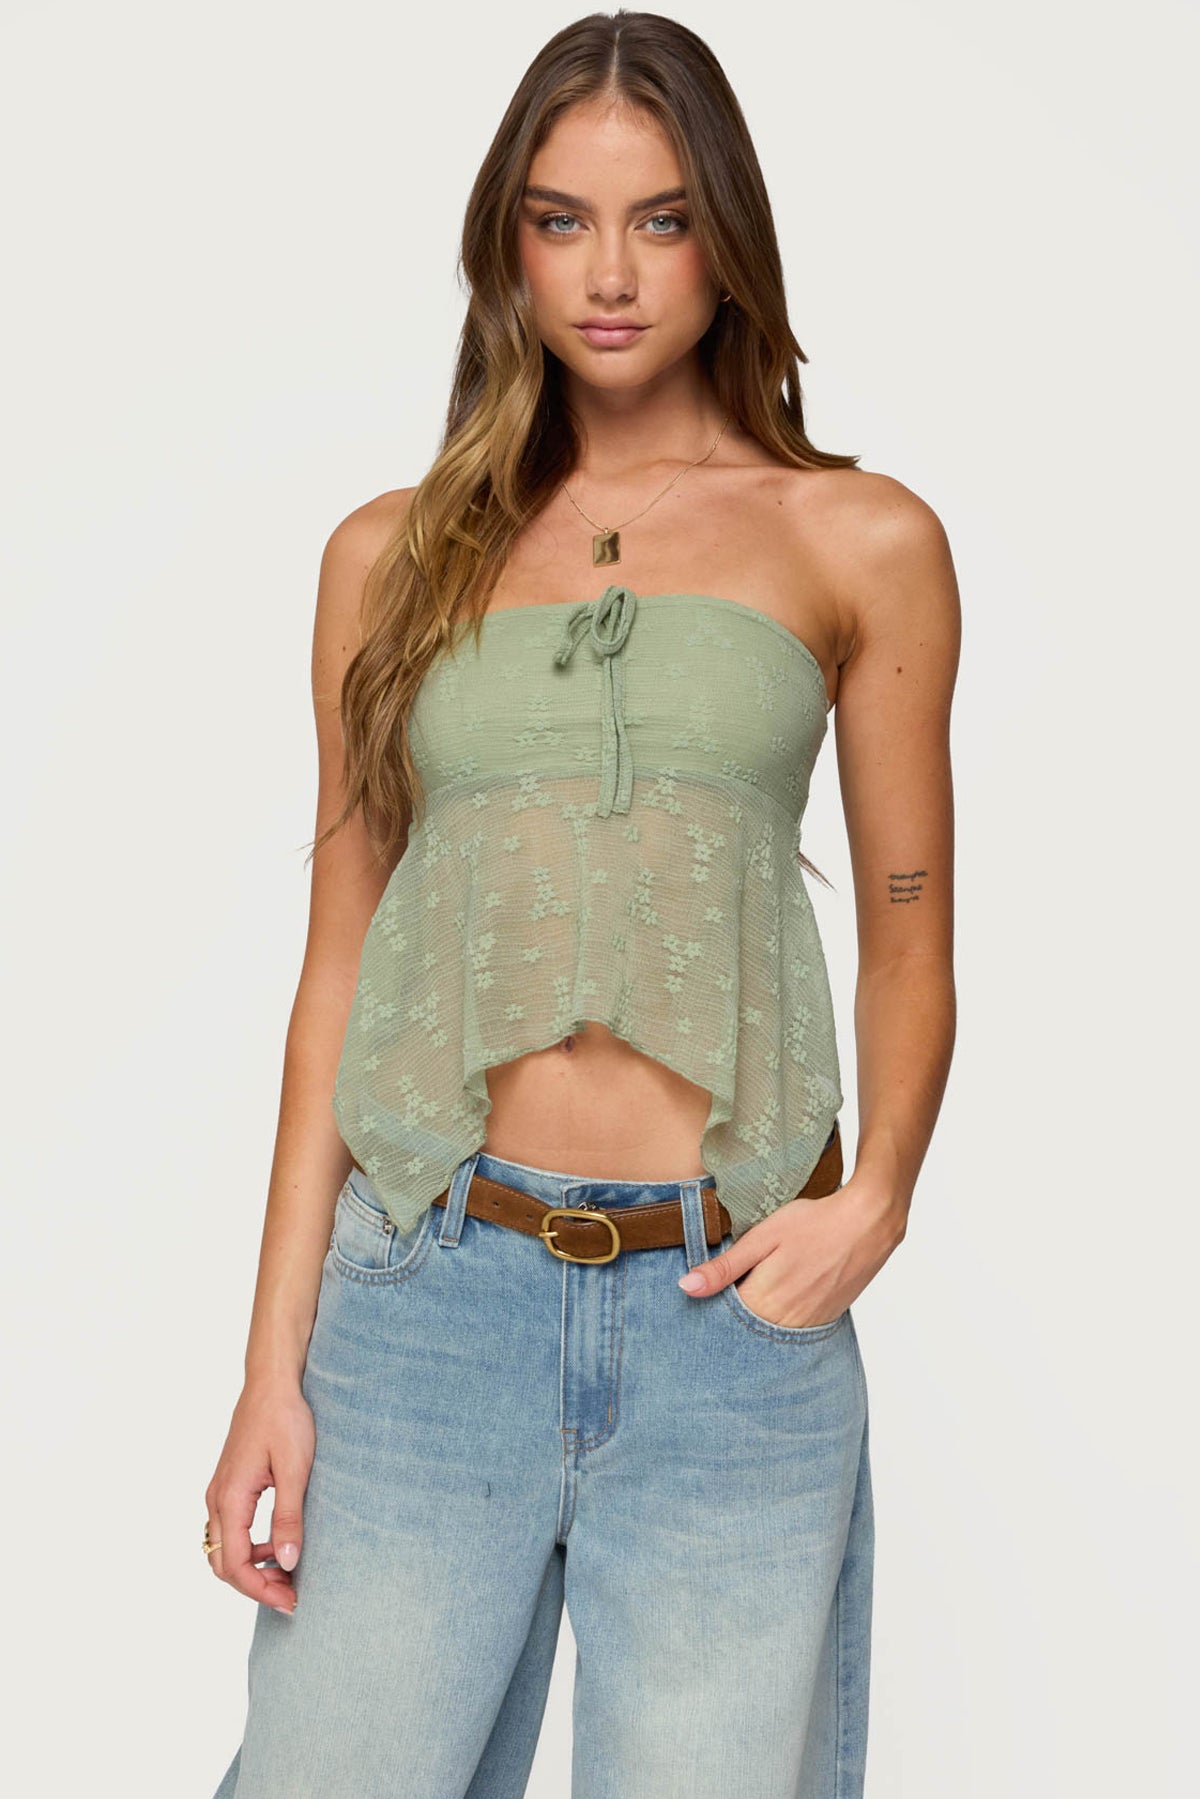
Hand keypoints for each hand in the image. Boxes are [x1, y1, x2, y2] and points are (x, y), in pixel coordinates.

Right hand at [204, 1377, 315, 1614]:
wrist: (271, 1382)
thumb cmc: (284, 1419)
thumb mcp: (294, 1469)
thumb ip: (289, 1516)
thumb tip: (287, 1562)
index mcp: (230, 1498)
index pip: (236, 1564)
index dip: (261, 1590)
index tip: (291, 1601)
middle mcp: (217, 1499)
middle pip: (224, 1563)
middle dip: (255, 1585)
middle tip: (292, 1594)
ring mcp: (220, 1492)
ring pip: (225, 1548)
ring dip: (253, 1566)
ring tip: (289, 1570)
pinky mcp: (229, 1485)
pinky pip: (231, 1529)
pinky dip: (251, 1546)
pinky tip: (278, 1540)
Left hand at [678, 1181, 906, 1328]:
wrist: (868, 1223)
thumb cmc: (814, 1223)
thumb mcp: (763, 1238)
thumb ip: (725, 1267)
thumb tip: (686, 1287)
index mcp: (763, 1301)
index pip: (721, 1321)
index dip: (708, 1307)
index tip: (700, 1293)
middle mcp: (785, 1323)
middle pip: (744, 1332)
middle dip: (729, 1318)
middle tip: (724, 1290)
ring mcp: (807, 1325)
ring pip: (768, 1334)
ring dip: (755, 1319)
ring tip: (753, 1290)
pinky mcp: (825, 1320)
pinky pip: (792, 1331)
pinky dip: (779, 1319)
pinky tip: (778, 1295)